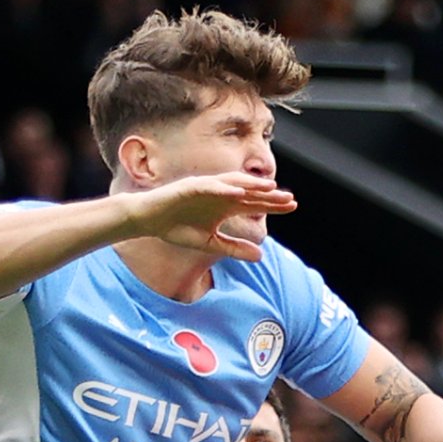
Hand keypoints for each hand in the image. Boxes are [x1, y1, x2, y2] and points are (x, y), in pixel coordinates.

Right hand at [119, 168, 294, 260]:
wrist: (149, 220)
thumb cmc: (177, 229)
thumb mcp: (210, 243)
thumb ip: (234, 248)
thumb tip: (260, 256)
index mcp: (225, 207)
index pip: (255, 204)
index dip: (273, 205)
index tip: (293, 207)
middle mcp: (220, 194)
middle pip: (250, 193)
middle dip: (269, 195)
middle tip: (290, 198)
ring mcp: (206, 188)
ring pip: (234, 184)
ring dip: (252, 185)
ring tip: (271, 187)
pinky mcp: (190, 186)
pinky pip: (210, 186)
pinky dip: (223, 188)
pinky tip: (238, 192)